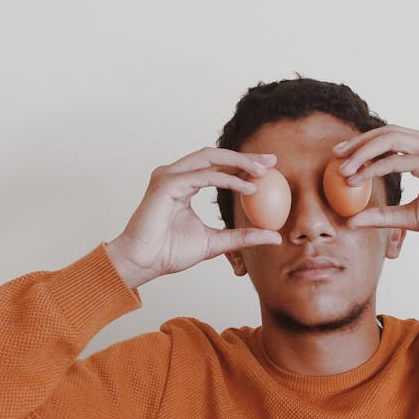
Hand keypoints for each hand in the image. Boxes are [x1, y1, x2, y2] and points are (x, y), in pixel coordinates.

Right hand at [105, 147, 281, 288]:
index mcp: (184, 184)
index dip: (243, 164)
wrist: (144, 262)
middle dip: (245, 157)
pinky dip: (227, 180)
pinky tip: (248, 188)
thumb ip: (243, 237)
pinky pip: (203, 176)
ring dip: (239, 162)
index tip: (269, 169)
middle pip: (215, 156)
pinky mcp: (166, 185)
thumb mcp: (217, 242)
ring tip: (262, 171)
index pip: (218, 167)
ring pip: (210, 159)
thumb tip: (274, 238)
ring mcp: (169, 177)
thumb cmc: (170, 252)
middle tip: (271, 161)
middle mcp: (176, 175)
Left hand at [332, 125, 418, 254]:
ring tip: (343, 171)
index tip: (342, 157)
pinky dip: (376, 168)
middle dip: (359, 143)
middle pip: (388, 132)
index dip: (365, 144)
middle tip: (336, 157)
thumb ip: (384, 215)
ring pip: (391, 140)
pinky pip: (400, 161)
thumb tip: (353, 220)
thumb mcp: (411, 217)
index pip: (393, 137)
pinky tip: (360, 180)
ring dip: (363, 154)